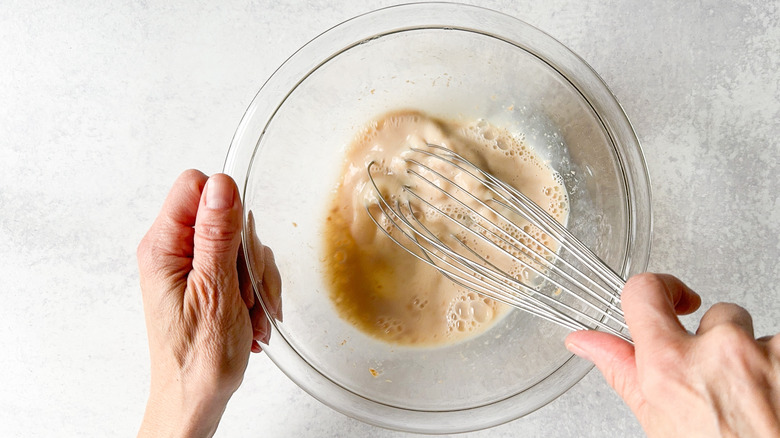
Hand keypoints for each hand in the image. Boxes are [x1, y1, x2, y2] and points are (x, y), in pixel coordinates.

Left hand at [136, 170, 280, 437]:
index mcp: (163, 246)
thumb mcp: (216, 291)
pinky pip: (244, 267)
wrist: (196, 398)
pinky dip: (256, 292)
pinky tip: (252, 319)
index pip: (195, 186)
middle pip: (226, 216)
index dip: (225, 205)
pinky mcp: (207, 280)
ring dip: (256, 280)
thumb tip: (221, 185)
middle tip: (246, 292)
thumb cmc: (198, 359)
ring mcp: (192, 266)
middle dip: (248, 255)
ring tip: (250, 315)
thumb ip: (218, 235)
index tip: (237, 243)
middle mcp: (173, 251)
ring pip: (241, 244)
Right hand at [565, 273, 779, 436]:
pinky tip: (776, 402)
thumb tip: (585, 342)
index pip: (645, 291)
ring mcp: (768, 353)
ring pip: (758, 336)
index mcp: (671, 366)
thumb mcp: (660, 424)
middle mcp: (721, 351)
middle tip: (725, 389)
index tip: (675, 300)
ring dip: (756, 360)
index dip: (660, 289)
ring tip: (755, 402)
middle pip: (719, 315)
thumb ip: (623, 372)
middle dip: (721, 344)